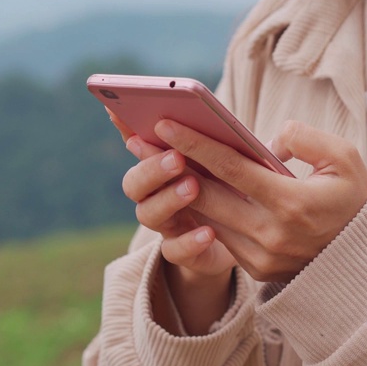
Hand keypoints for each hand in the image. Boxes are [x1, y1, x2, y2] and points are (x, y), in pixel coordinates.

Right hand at [107, 109, 236, 278]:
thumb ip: (224, 141)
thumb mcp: (229, 159)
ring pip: (148, 214)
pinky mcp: (183, 253)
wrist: (247, 239)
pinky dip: (189, 241)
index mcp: (163, 165)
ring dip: (168, 199)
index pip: (135, 142)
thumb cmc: (233, 187)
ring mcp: (167, 225)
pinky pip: (175, 251)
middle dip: (151, 169)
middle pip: (134, 183)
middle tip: (176, 158)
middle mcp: (156, 195)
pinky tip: (208, 232)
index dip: (124, 128)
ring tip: (193, 187)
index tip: (119, 112)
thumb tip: (238, 119)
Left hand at [152, 117, 366, 282]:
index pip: (231, 169)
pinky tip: (181, 189)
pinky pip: (219, 236)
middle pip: (207, 196)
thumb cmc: (355, 199)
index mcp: (292, 204)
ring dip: (177, 190)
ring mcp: (261, 257)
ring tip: (153, 161)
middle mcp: (271, 235)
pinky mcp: (256, 270)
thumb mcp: (345, 158)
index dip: (195, 145)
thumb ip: (306, 139)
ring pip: (206, 219)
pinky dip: (199, 213)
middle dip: (170, 166)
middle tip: (140, 140)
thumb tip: (268, 141)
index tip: (166, 123)